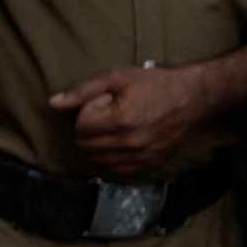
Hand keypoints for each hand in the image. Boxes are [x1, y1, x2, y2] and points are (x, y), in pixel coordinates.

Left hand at [53, 63, 231, 179]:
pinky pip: (116, 169)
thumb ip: (83, 91)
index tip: (102, 103)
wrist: (192, 98)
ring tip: (114, 126)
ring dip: (97, 144)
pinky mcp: (148, 164)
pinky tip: (121, 141)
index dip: (85, 112)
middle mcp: (130, 143)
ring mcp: (140, 157)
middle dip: (88, 129)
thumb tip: (53, 103)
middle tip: (105, 114)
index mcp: (121, 120)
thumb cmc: (155, 84)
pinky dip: (111, 157)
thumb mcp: (117, 77)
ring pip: (98, 160)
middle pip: (85, 146)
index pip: (80, 126)